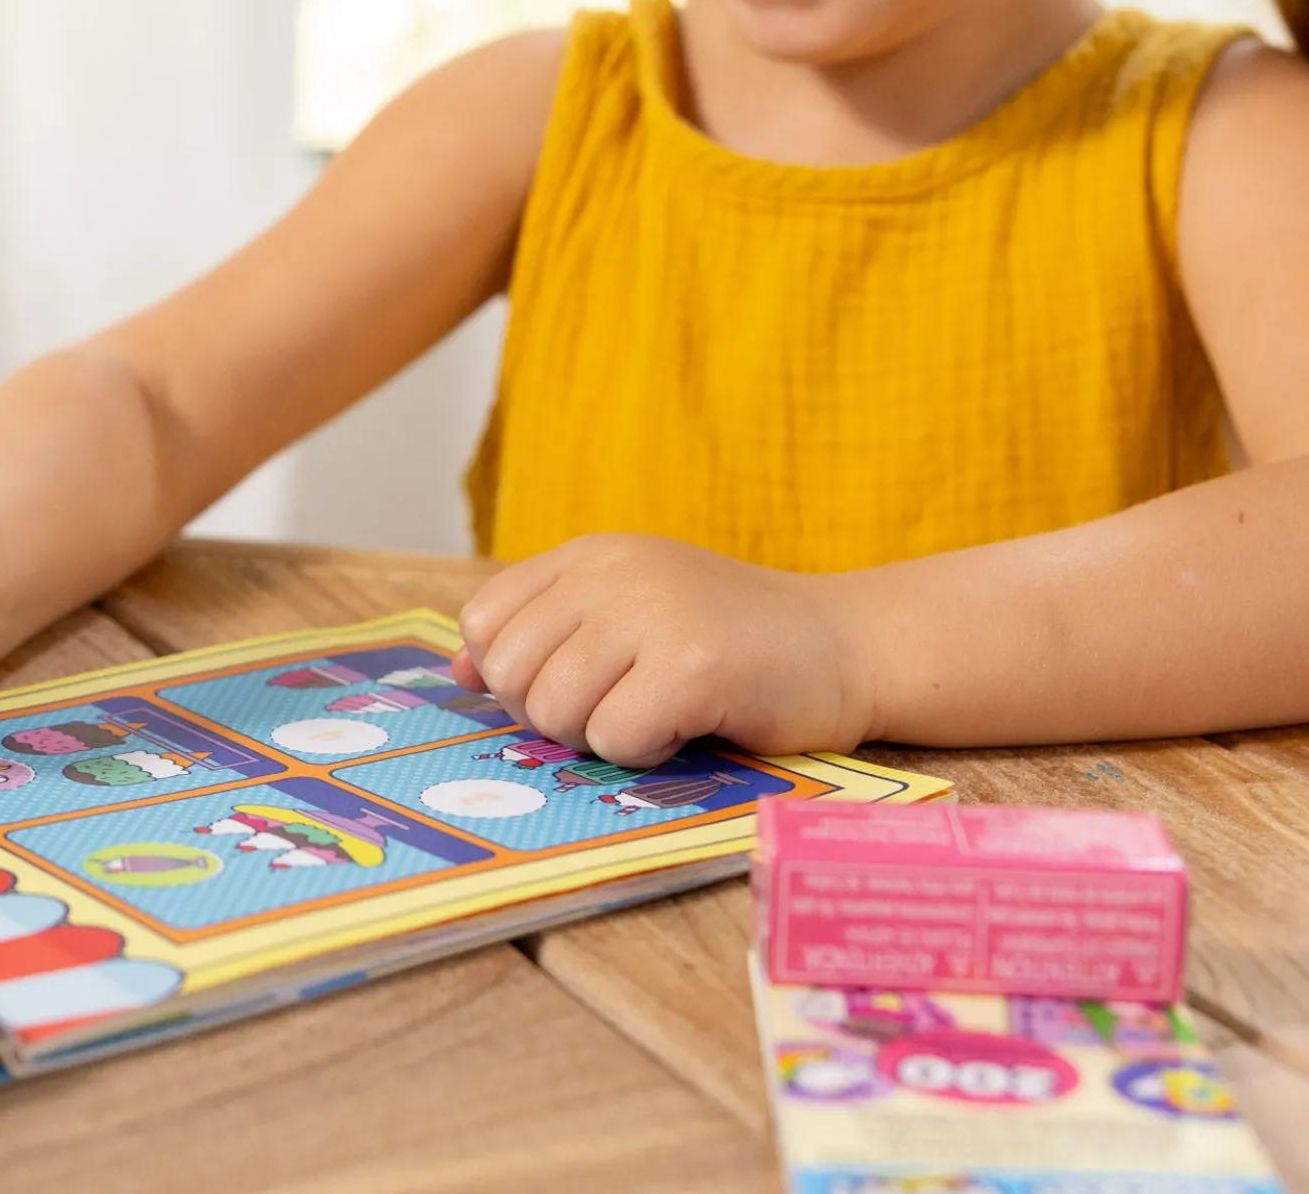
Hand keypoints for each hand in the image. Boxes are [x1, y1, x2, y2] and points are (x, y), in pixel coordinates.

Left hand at [451, 533, 876, 762]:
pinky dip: (647, 753)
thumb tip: (460, 668)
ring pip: (557, 711)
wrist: (848, 646)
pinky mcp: (693, 665)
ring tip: (658, 713)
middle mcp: (613, 571)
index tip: (569, 686)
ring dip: (603, 736)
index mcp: (590, 555)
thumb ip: (547, 634)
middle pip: (512, 672)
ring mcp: (653, 613)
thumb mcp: (629, 617)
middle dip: (552, 715)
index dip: (511, 674)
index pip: (486, 621)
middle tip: (616, 710)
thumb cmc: (733, 645)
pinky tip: (690, 725)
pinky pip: (617, 738)